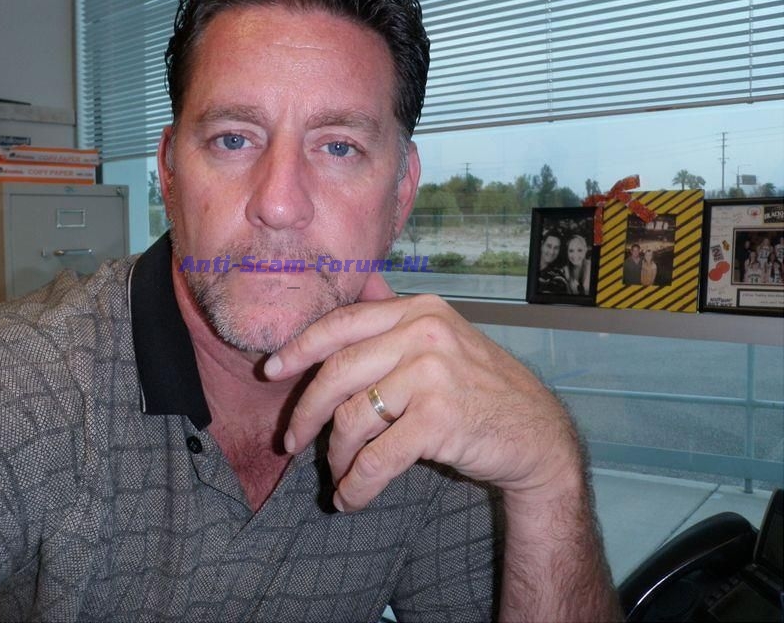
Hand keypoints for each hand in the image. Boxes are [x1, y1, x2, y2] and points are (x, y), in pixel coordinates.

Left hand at [266, 273, 581, 511]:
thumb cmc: (479, 392)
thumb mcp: (441, 344)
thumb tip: (323, 343)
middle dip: (306, 411)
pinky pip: (375, 458)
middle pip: (337, 371)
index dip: (300, 348)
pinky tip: (351, 498)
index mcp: (418, 310)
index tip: (272, 370)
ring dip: (335, 456)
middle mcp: (423, 333)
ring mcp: (432, 374)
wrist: (537, 435)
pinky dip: (356, 484)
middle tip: (291, 440)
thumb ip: (392, 335)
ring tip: (336, 475)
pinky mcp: (438, 419)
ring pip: (352, 417)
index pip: (342, 323)